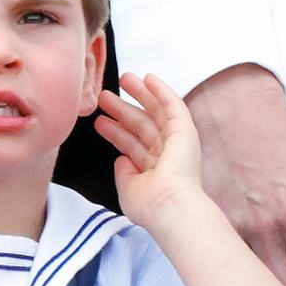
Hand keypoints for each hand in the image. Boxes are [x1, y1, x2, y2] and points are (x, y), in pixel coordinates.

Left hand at [97, 73, 210, 228]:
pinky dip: (161, 91)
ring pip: (155, 112)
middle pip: (140, 125)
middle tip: (105, 96)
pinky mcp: (185, 130)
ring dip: (140, 94)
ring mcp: (176, 141)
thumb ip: (124, 173)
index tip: (100, 120)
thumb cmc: (149, 205)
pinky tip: (148, 79)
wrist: (169, 206)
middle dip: (123, 109)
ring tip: (122, 79)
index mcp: (152, 169)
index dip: (115, 131)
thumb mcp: (127, 189)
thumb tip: (121, 159)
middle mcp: (165, 153)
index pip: (131, 145)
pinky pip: (172, 105)